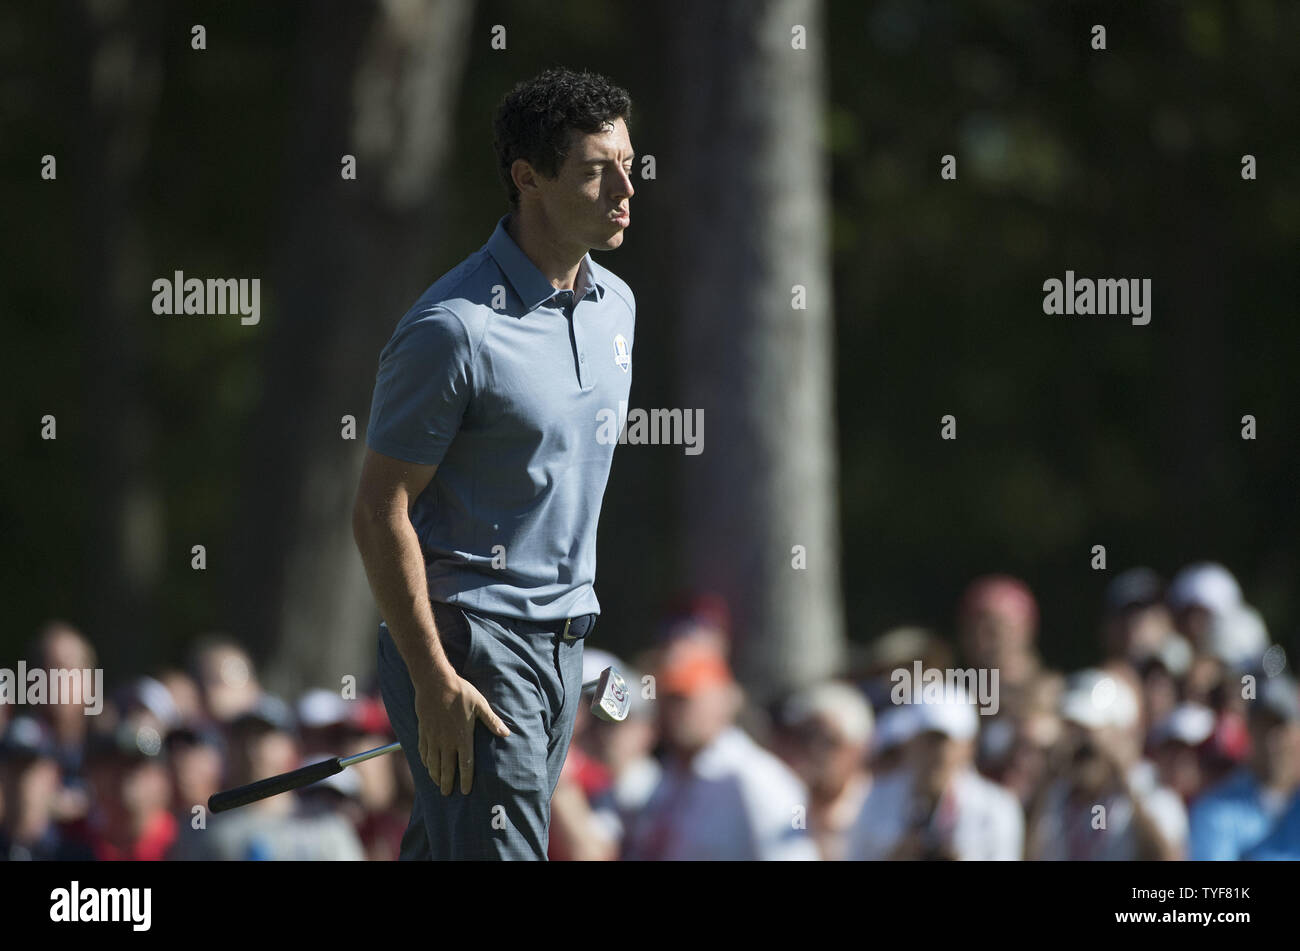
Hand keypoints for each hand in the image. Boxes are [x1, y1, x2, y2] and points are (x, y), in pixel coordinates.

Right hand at [413, 673, 509, 794]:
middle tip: (448, 793)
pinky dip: (425, 761)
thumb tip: (507, 733)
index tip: (466, 791)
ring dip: (435, 775)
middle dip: (447, 783)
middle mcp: (447, 742)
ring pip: (433, 763)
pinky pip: (423, 751)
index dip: (466, 779)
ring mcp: (433, 738)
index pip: (465, 765)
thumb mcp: (480, 705)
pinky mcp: (423, 731)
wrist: (435, 682)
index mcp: (463, 737)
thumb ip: (492, 721)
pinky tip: (427, 765)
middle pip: (447, 768)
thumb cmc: (461, 692)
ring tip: (438, 784)